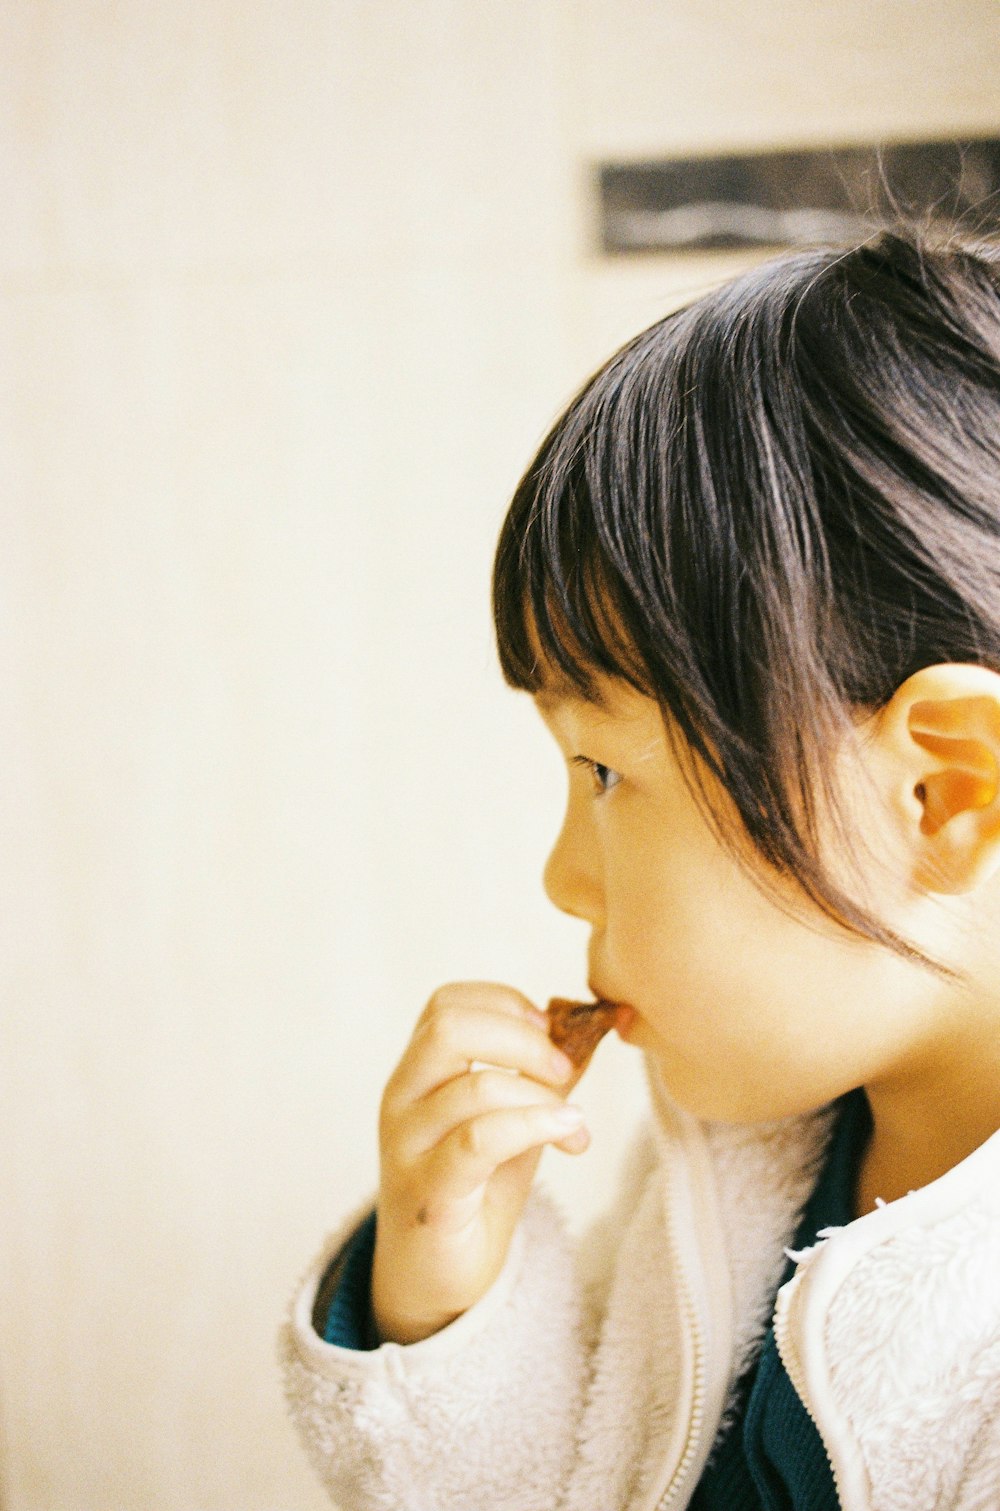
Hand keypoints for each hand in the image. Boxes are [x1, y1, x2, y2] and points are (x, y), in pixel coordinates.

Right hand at [370, 982, 589, 1344]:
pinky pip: (480, 1142)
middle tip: (564, 1068)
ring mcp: (409, 1147)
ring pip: (473, 1087)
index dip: (505, 1004)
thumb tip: (588, 1032)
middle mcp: (402, 1099)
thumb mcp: (510, 1123)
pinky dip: (533, 1126)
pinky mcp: (430, 1193)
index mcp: (417, 1073)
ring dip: (541, 1096)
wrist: (435, 1278)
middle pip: (448, 1027)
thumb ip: (538, 1081)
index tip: (550, 1032)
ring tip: (574, 1122)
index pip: (447, 1004)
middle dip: (522, 1038)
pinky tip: (568, 1134)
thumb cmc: (475, 1192)